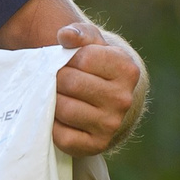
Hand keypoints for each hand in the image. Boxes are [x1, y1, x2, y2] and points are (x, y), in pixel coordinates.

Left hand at [53, 23, 143, 156]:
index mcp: (127, 70)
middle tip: (57, 80)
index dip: (68, 58)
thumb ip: (80, 33)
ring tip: (56, 95)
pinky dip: (52, 125)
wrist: (105, 101)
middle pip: (71, 83)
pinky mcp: (95, 146)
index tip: (70, 62)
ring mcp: (111, 125)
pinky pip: (61, 136)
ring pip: (64, 109)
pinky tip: (57, 117)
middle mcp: (123, 99)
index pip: (83, 58)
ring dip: (52, 100)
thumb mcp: (92, 44)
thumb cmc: (95, 67)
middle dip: (57, 78)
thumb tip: (65, 36)